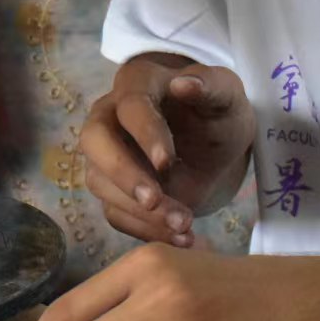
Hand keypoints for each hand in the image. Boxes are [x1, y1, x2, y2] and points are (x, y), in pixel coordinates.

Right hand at [77, 57, 255, 247]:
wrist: (216, 146)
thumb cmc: (217, 112)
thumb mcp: (226, 95)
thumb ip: (211, 86)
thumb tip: (183, 83)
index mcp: (137, 85)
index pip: (130, 106)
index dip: (145, 133)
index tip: (168, 161)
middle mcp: (110, 117)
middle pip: (94, 141)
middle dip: (122, 174)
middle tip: (153, 200)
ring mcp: (106, 155)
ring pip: (102, 183)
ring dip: (139, 210)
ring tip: (185, 224)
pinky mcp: (114, 190)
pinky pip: (116, 213)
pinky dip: (145, 230)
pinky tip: (180, 237)